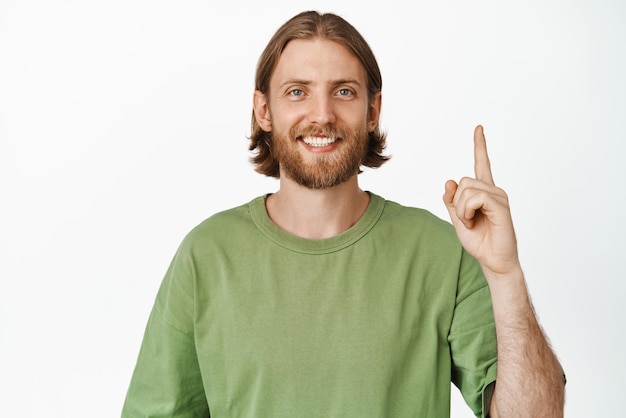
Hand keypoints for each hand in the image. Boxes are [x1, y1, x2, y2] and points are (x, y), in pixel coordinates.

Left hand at [443, 125, 520, 278]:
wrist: (493, 260)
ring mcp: (499, 196)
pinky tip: (475, 221)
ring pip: (466, 189)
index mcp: (484, 192)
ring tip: (472, 222)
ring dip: (461, 209)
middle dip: (456, 203)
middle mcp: (494, 190)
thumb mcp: (457, 219)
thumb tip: (449, 181)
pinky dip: (467, 211)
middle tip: (467, 220)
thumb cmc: (479, 241)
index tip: (478, 128)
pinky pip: (474, 198)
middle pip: (463, 181)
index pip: (482, 164)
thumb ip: (451, 201)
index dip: (479, 146)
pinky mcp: (501, 205)